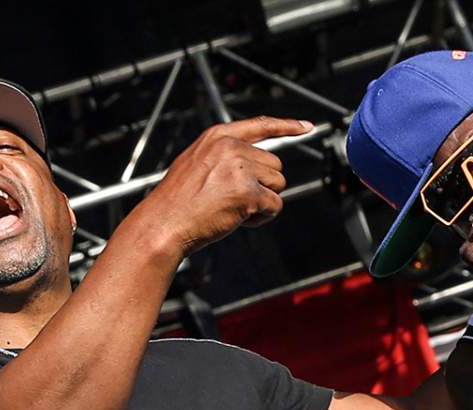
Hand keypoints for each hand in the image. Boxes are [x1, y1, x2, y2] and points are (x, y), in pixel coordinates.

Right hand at [129, 115, 313, 256]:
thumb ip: (225, 156)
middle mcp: (232, 148)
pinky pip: (274, 205)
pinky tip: (240, 219)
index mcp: (218, 137)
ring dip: (263, 201)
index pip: (261, 125)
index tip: (307, 126)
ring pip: (278, 184)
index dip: (288, 125)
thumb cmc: (178, 200)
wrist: (165, 222)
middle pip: (275, 164)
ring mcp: (241, 169)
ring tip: (234, 208)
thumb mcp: (196, 162)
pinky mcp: (249, 193)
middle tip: (236, 199)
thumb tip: (257, 165)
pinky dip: (262, 217)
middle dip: (263, 185)